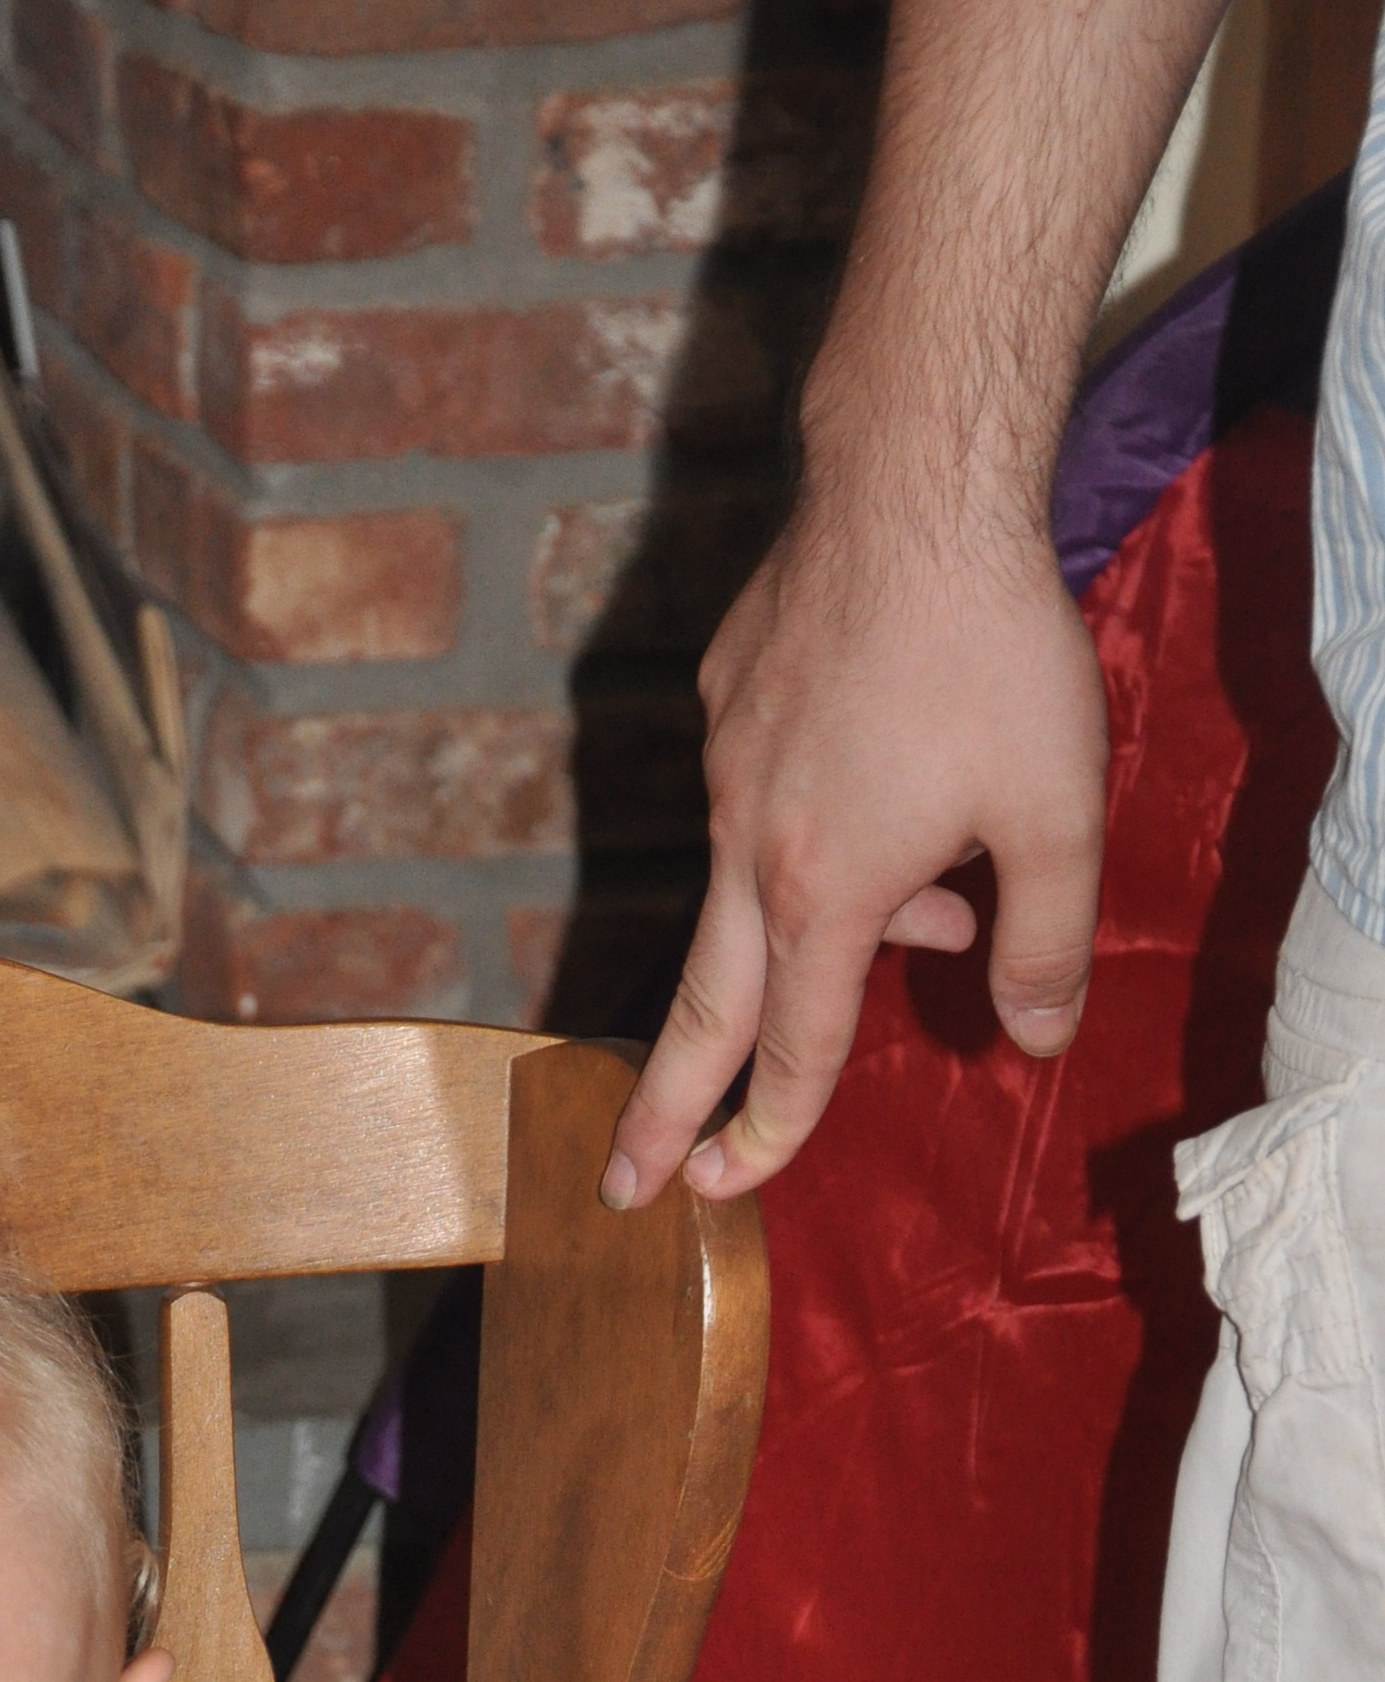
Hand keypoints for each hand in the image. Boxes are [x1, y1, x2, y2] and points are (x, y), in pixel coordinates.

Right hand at [601, 500, 1107, 1213]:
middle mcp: (750, 847)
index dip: (768, 1134)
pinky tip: (900, 777)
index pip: (789, 1051)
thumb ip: (1047, 943)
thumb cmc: (992, 653)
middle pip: (700, 1010)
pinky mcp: (726, 701)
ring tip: (932, 899)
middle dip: (662, 1108)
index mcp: (822, 894)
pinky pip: (763, 801)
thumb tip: (1037, 1040)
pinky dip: (820, 827)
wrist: (914, 489)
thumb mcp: (1058, 813)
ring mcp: (727, 770)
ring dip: (816, 925)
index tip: (726, 1191)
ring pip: (754, 891)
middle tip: (623, 1181)